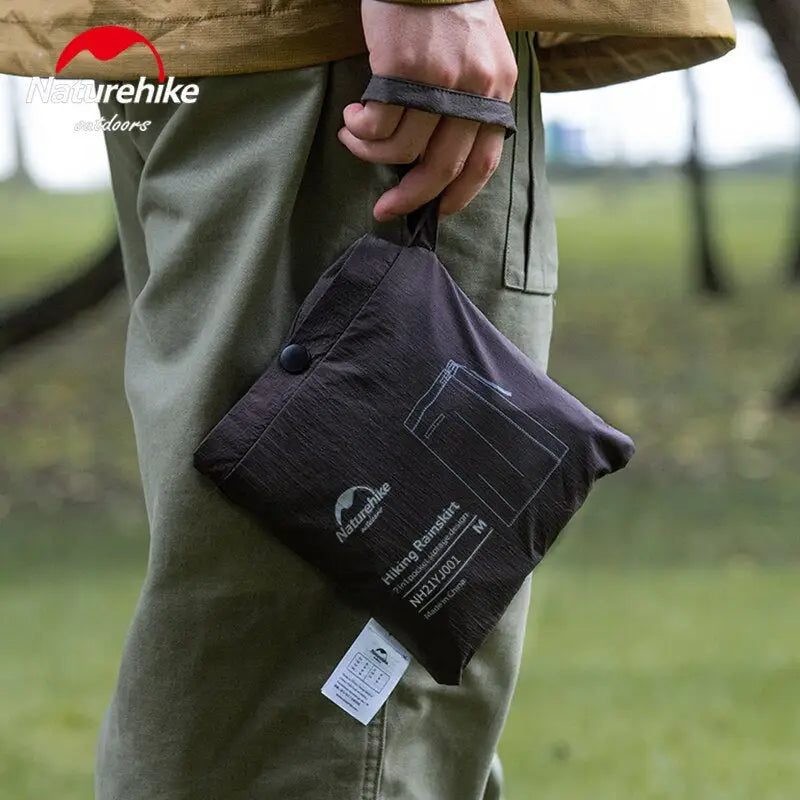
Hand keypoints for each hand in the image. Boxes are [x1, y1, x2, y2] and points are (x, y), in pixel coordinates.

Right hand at [338, 0, 516, 219]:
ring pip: (402, 150)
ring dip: (370, 153)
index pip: (484, 163)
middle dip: (410, 198)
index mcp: (497, 90)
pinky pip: (377, 125)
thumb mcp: (479, 56)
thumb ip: (470, 102)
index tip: (434, 213)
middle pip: (442, 168)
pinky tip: (351, 117)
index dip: (457, 197)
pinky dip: (360, 131)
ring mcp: (438, 80)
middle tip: (385, 209)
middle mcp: (474, 90)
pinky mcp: (401, 69)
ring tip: (353, 136)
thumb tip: (440, 153)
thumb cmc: (446, 8)